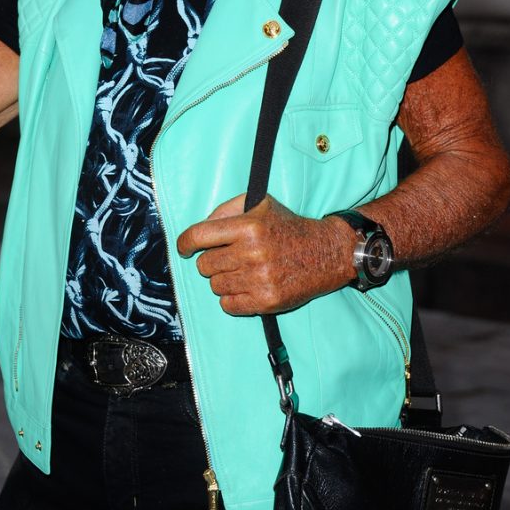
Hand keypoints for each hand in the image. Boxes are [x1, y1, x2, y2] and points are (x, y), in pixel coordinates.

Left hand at [176, 194, 354, 314]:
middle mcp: (252, 252)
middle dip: (211, 262)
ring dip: (223, 280)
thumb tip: (200, 230)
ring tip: (242, 272)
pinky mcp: (267, 301)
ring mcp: (260, 279)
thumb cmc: (287, 227)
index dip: (185, 243)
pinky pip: (228, 305)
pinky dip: (232, 298)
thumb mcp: (259, 204)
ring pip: (216, 286)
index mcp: (248, 226)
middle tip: (229, 258)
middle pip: (205, 265)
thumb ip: (225, 210)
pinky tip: (246, 287)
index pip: (199, 236)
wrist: (325, 252)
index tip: (184, 249)